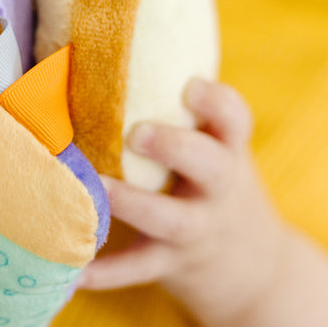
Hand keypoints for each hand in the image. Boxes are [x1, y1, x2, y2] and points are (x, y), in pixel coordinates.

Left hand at [79, 78, 290, 326]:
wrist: (254, 268)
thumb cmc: (217, 187)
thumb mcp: (218, 151)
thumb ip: (184, 117)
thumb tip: (108, 54)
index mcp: (228, 150)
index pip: (235, 119)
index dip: (217, 102)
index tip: (190, 84)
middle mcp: (220, 188)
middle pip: (210, 166)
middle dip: (176, 147)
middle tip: (137, 132)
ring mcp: (199, 229)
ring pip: (171, 219)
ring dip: (132, 203)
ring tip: (95, 187)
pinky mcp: (175, 264)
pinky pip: (139, 268)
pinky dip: (107, 272)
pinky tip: (73, 272)